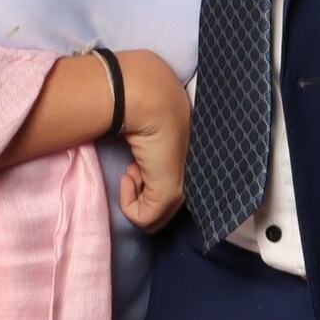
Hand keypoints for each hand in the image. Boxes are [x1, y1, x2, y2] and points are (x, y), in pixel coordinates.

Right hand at [110, 50, 190, 230]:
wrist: (149, 100)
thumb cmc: (147, 110)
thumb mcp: (150, 135)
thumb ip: (152, 153)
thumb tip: (142, 167)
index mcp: (190, 165)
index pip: (174, 193)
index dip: (148, 183)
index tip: (138, 163)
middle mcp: (191, 179)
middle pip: (163, 210)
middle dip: (142, 194)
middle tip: (134, 168)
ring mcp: (182, 188)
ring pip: (153, 218)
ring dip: (133, 197)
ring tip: (132, 168)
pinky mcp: (169, 193)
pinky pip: (143, 218)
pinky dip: (128, 202)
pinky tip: (130, 173)